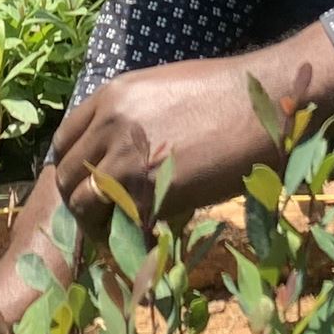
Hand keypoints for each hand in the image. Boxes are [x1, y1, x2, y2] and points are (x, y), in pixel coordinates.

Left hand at [47, 32, 333, 233]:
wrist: (270, 99)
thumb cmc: (229, 93)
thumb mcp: (163, 90)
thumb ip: (132, 117)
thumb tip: (120, 152)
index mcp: (111, 96)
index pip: (63, 142)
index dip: (72, 169)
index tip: (88, 186)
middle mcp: (110, 126)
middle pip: (66, 177)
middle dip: (80, 202)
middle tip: (104, 219)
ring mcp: (127, 160)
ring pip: (83, 207)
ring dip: (97, 226)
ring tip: (120, 236)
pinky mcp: (153, 193)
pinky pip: (121, 228)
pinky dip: (128, 242)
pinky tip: (147, 243)